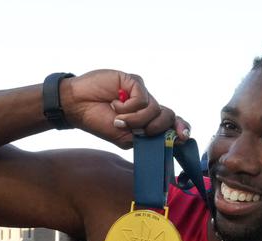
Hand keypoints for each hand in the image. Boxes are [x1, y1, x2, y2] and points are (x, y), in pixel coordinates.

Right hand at [62, 70, 190, 149]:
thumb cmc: (99, 122)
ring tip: (118, 118)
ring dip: (136, 119)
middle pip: (169, 116)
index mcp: (148, 121)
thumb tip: (171, 139)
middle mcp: (147, 107)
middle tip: (140, 131)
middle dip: (156, 128)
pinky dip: (128, 107)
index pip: (172, 123)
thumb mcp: (125, 138)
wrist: (77, 106)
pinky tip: (115, 104)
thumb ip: (146, 139)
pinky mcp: (133, 82)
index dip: (181, 128)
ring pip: (155, 109)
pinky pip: (142, 98)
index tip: (184, 137)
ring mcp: (141, 93)